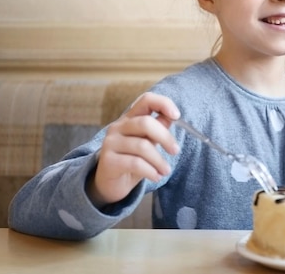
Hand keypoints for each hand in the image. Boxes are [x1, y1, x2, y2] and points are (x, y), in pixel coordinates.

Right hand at [86, 92, 179, 207]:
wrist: (110, 184)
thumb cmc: (132, 161)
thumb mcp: (147, 143)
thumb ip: (157, 129)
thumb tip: (172, 117)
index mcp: (129, 118)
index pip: (146, 100)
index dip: (163, 103)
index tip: (177, 116)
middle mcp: (118, 127)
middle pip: (146, 123)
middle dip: (165, 137)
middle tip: (175, 151)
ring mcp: (110, 143)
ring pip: (142, 146)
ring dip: (159, 161)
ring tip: (166, 171)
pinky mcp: (108, 160)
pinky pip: (135, 163)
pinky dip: (150, 171)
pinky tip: (156, 176)